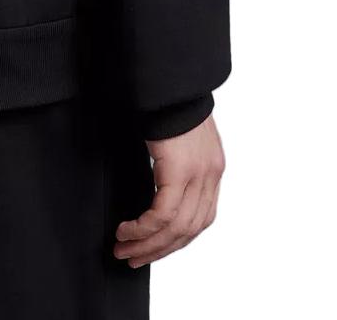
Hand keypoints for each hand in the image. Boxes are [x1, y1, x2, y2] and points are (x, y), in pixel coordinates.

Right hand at [113, 113, 223, 265]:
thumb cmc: (166, 99)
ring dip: (147, 244)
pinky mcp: (180, 171)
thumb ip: (174, 161)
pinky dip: (142, 228)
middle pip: (189, 230)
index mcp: (212, 167)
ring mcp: (198, 174)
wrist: (167, 78)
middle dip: (159, 249)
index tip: (153, 247)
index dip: (176, 239)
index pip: (201, 219)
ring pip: (175, 228)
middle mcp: (210, 174)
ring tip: (123, 249)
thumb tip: (155, 182)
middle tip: (133, 258)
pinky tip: (126, 230)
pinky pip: (162, 215)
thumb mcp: (176, 136)